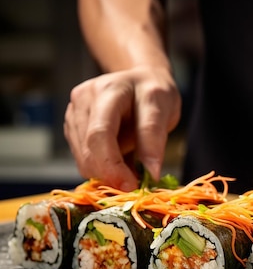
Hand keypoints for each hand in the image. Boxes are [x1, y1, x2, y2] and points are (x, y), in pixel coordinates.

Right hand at [64, 66, 180, 190]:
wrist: (142, 82)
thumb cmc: (154, 93)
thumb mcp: (163, 110)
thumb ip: (154, 140)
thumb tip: (149, 175)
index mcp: (106, 91)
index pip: (100, 134)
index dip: (112, 165)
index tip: (131, 186)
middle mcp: (82, 100)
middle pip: (88, 149)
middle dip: (110, 174)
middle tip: (135, 187)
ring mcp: (73, 114)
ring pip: (83, 158)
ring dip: (106, 174)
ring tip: (132, 172)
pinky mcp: (73, 129)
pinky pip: (83, 159)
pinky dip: (102, 169)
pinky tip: (120, 165)